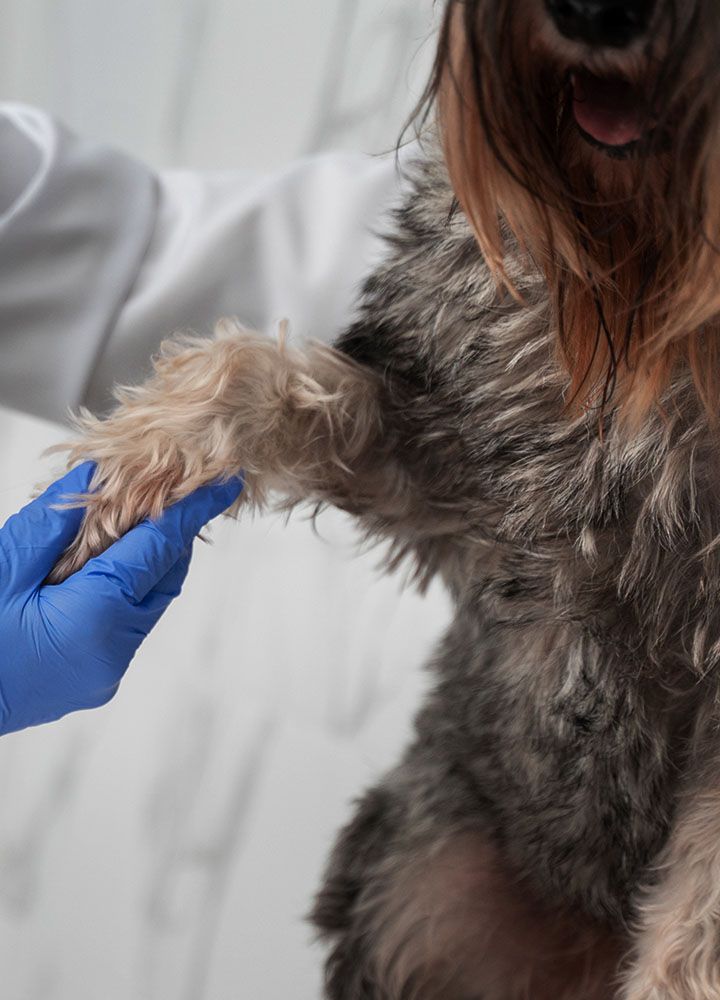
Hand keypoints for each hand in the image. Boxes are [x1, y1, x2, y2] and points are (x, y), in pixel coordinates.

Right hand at [0, 463, 242, 734]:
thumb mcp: (5, 564)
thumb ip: (56, 519)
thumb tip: (97, 473)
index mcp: (96, 616)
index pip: (158, 549)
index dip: (192, 512)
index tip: (224, 485)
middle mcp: (113, 650)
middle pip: (161, 579)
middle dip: (165, 538)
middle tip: (160, 499)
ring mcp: (104, 672)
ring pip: (145, 605)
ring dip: (140, 568)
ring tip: (119, 532)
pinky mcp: (92, 682)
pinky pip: (124, 628)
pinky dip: (120, 595)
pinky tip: (90, 574)